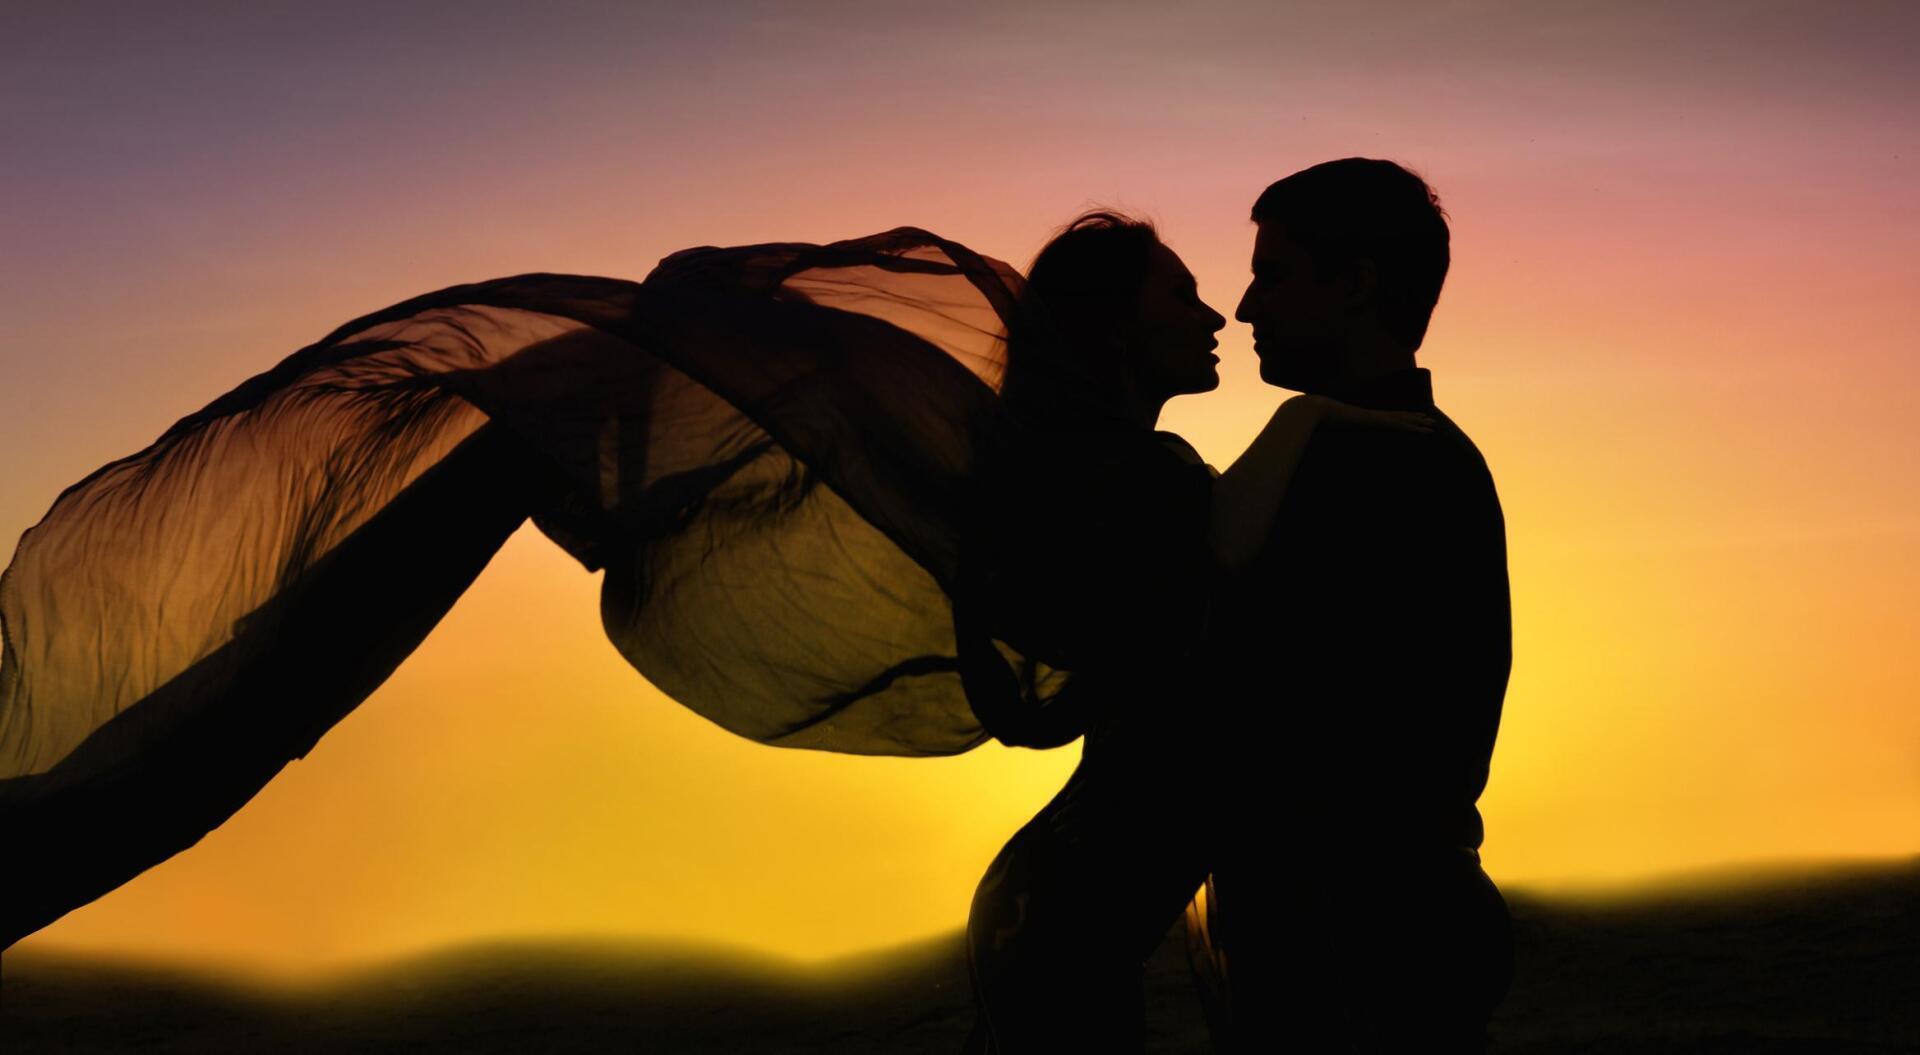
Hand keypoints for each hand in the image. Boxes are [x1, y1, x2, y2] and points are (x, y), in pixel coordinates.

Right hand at [1292, 393, 1433, 432]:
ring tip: (1432, 425)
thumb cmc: (1315, 421)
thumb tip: (1319, 439)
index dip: (1399, 418)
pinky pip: (1397, 424)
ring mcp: (1372, 416)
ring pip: (1401, 419)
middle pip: (1397, 416)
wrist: (1312, 411)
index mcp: (1361, 417)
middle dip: (1414, 419)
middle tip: (1430, 422)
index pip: (1384, 418)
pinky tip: (1422, 429)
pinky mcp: (1374, 420)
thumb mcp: (1324, 430)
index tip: (1409, 420)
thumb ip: (1326, 433)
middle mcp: (1370, 415)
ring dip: (1418, 423)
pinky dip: (1411, 426)